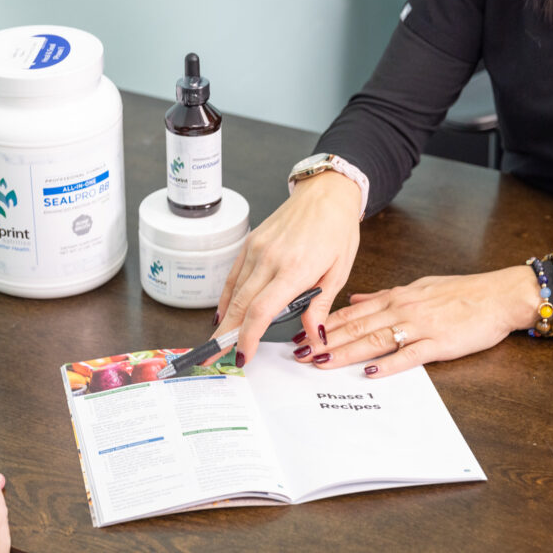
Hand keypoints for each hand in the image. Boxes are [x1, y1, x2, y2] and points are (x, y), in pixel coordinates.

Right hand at [214, 171, 361, 364]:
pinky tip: (223, 316)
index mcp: (295, 268)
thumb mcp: (339, 271)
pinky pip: (233, 277)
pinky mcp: (250, 244)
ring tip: (218, 343)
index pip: (262, 311)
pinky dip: (225, 299)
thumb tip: (314, 336)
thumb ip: (321, 305)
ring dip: (225, 321)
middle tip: (214, 358)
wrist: (326, 193)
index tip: (242, 356)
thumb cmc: (337, 230)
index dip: (248, 338)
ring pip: (233, 293)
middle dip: (226, 336)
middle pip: (240, 306)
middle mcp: (270, 259)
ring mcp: (257, 250)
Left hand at [293, 266, 539, 375]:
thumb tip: (355, 299)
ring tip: (322, 362)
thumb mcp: (417, 287)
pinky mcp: (440, 343)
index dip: (323, 323)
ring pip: (375, 340)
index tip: (300, 333)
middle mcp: (402, 310)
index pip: (351, 312)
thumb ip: (384, 295)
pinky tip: (370, 373)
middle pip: (356, 327)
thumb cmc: (462, 292)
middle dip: (325, 341)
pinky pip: (410, 356)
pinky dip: (389, 365)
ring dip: (346, 352)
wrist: (500, 295)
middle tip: (300, 353)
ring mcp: (420, 326)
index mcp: (396, 297)